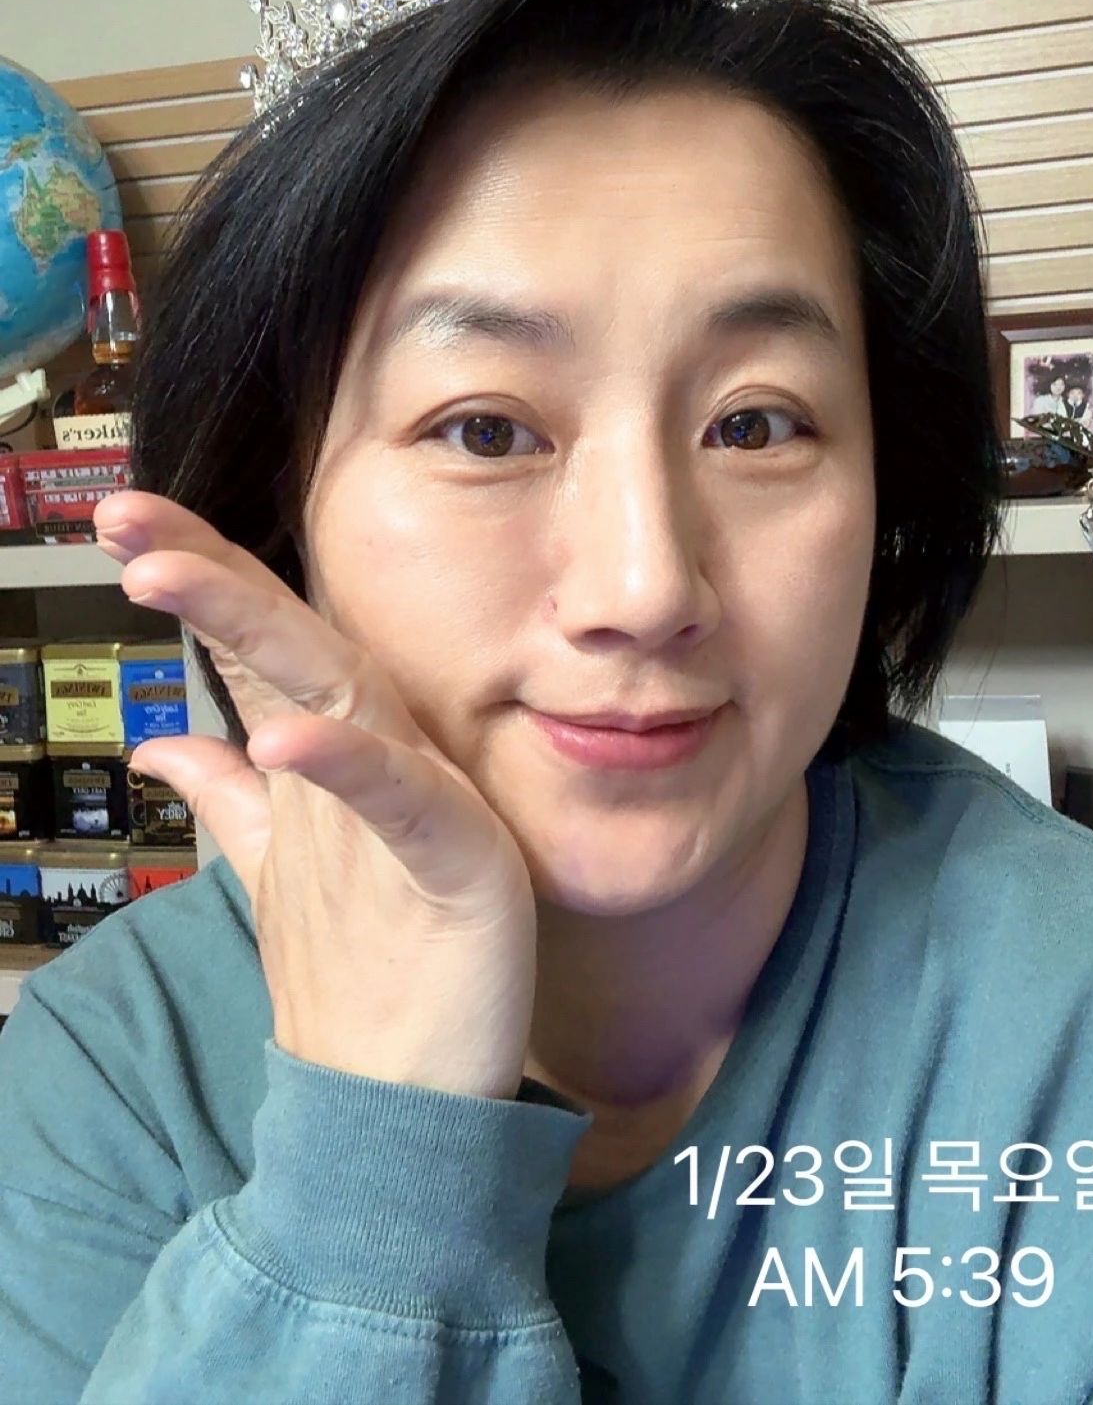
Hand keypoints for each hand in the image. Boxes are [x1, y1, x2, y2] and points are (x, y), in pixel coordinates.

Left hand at [93, 490, 536, 1100]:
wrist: (418, 1093)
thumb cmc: (374, 974)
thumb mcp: (284, 870)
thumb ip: (232, 798)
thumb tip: (158, 747)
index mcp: (325, 760)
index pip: (255, 648)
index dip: (197, 578)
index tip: (123, 526)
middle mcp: (367, 762)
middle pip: (286, 642)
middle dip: (207, 571)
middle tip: (122, 515)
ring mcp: (411, 807)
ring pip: (334, 691)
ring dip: (252, 629)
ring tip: (163, 576)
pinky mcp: (455, 863)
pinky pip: (394, 802)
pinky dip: (343, 764)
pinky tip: (283, 738)